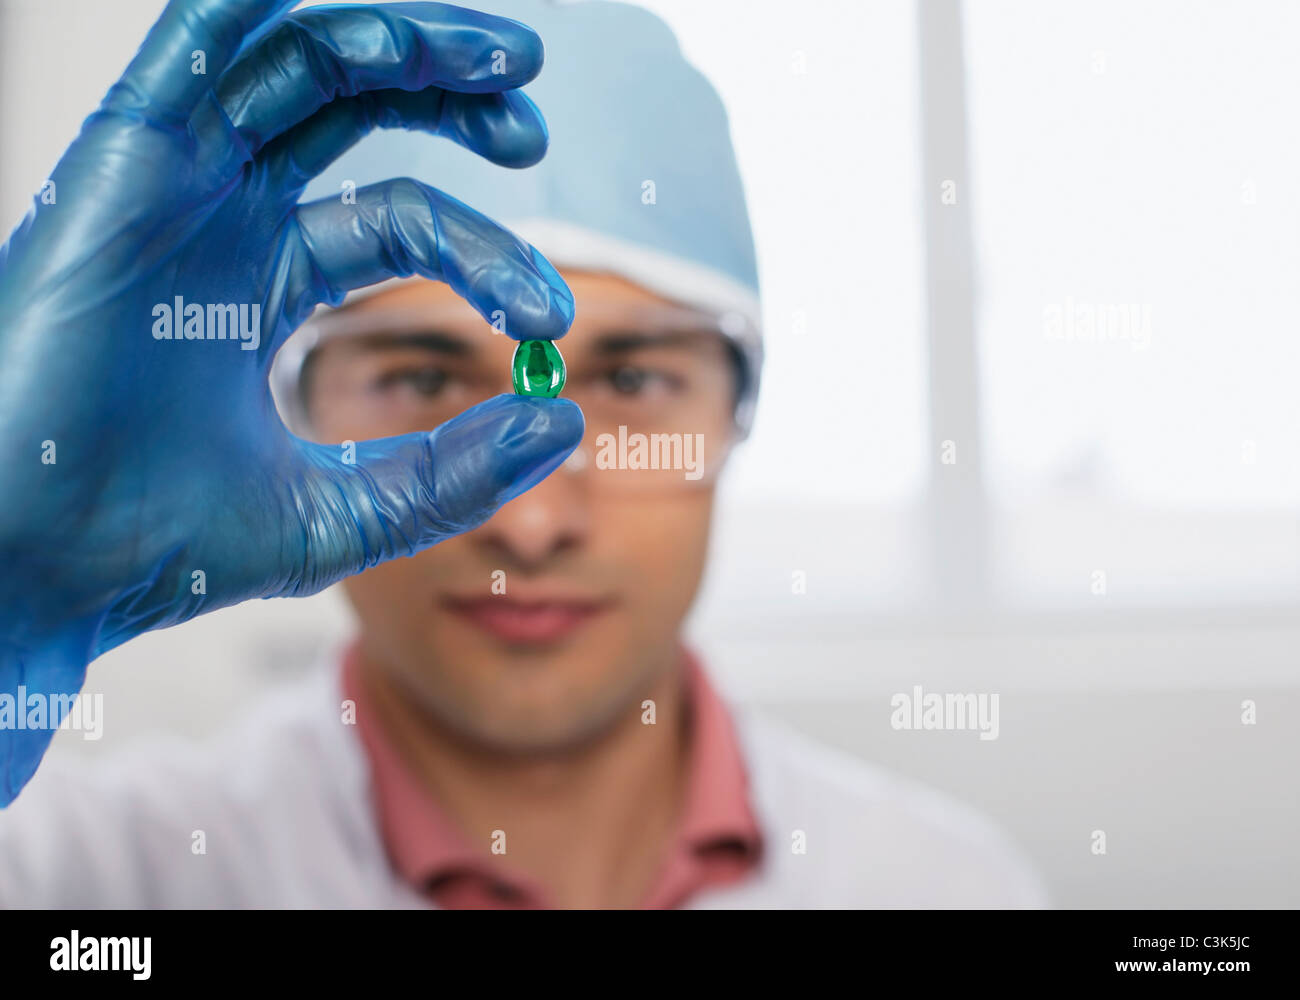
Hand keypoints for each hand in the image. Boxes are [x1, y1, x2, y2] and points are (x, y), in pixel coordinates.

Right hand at [0, 0, 583, 803]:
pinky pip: (195, 47)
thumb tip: (563, 422)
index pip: (398, 220)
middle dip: (450, 90)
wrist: (40, 568)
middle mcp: (221, 217)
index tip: (551, 316)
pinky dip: (267, 12)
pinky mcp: (122, 164)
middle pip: (348, 105)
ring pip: (292, 61)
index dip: (485, 256)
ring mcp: (173, 186)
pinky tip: (375, 25)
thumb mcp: (345, 511)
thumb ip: (451, 473)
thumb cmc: (165, 548)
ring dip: (399, 41)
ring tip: (511, 63)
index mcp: (264, 282)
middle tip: (536, 118)